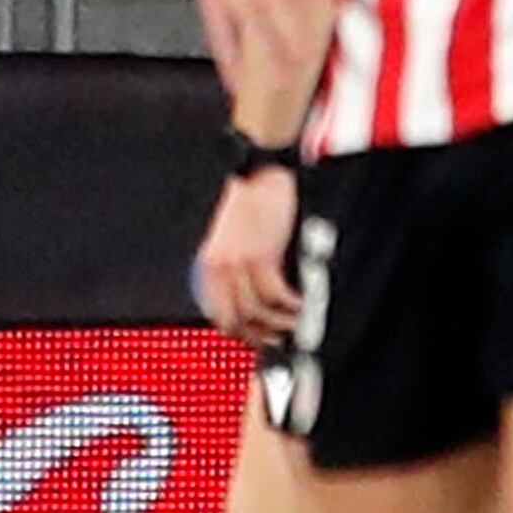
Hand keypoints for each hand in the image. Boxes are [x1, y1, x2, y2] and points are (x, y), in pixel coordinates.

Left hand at [194, 166, 301, 345]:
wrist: (259, 172)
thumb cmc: (252, 203)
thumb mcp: (235, 238)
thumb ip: (238, 267)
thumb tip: (253, 295)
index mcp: (209, 266)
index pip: (217, 313)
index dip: (237, 332)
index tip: (256, 339)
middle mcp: (219, 269)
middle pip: (235, 320)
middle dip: (259, 336)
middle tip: (280, 340)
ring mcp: (238, 264)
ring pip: (257, 312)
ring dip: (280, 324)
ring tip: (297, 325)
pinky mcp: (260, 256)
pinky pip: (276, 295)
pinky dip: (291, 306)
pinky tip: (303, 306)